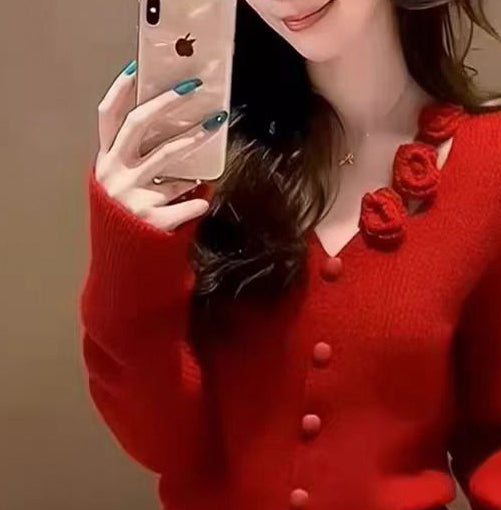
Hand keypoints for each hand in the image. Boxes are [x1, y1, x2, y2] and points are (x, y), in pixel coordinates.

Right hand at [93, 63, 218, 231]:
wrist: (126, 270)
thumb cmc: (129, 223)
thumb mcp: (123, 189)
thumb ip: (137, 162)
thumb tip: (170, 125)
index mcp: (105, 165)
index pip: (108, 117)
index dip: (121, 91)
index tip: (139, 68)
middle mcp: (115, 176)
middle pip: (138, 125)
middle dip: (166, 101)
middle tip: (192, 88)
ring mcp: (132, 197)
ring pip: (168, 157)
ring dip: (194, 139)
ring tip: (214, 126)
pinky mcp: (153, 219)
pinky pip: (188, 202)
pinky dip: (199, 202)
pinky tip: (203, 202)